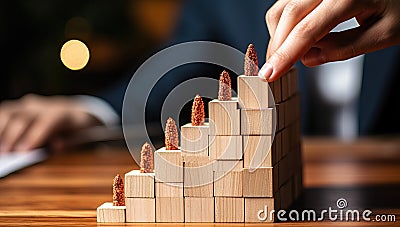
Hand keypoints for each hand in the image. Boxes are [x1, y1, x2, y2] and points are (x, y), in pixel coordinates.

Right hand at [0, 94, 100, 152]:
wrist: (72, 110)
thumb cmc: (72, 127)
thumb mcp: (76, 136)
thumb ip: (66, 142)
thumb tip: (55, 146)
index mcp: (60, 113)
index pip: (46, 122)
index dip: (34, 136)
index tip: (23, 152)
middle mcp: (41, 106)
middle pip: (23, 118)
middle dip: (12, 136)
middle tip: (6, 154)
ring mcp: (27, 105)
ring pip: (8, 112)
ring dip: (1, 131)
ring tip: (0, 149)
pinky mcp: (16, 107)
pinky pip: (3, 113)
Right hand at [260, 0, 399, 80]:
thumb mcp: (385, 34)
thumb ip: (344, 48)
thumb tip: (309, 58)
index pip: (307, 30)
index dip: (285, 55)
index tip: (270, 74)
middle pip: (288, 15)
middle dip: (277, 47)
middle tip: (273, 70)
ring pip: (283, 7)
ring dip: (279, 34)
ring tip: (291, 54)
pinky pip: (289, 2)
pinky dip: (287, 22)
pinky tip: (297, 36)